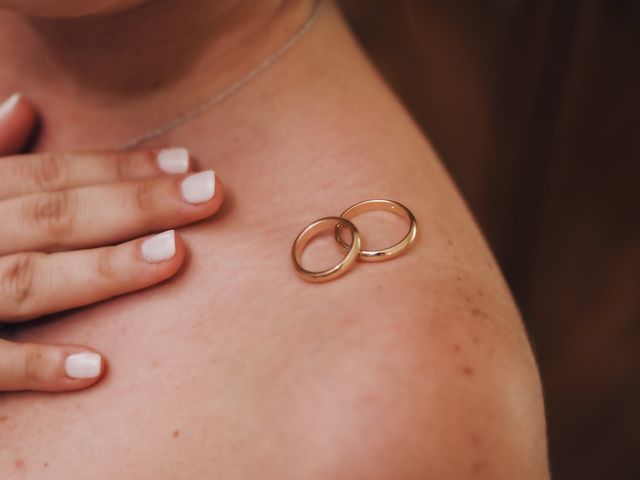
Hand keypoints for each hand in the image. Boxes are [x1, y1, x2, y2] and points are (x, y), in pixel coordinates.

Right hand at [0, 93, 223, 391]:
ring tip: (172, 256)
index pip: (50, 174)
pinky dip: (35, 367)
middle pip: (52, 215)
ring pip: (25, 280)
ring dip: (101, 270)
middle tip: (209, 194)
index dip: (119, 167)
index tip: (186, 163)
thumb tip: (21, 106)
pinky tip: (97, 367)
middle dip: (135, 203)